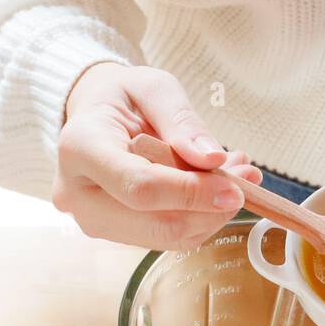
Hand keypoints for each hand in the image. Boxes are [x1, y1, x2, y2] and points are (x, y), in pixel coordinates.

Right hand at [55, 63, 260, 249]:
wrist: (95, 117)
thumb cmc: (123, 97)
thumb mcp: (153, 87)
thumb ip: (182, 121)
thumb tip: (212, 161)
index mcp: (80, 147)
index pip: (139, 186)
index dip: (191, 192)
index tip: (234, 188)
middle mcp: (78, 194)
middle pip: (155, 222)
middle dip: (210, 207)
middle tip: (246, 178)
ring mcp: (94, 221)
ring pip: (166, 236)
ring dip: (211, 214)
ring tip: (236, 176)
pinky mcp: (116, 234)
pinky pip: (168, 238)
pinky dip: (201, 218)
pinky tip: (216, 189)